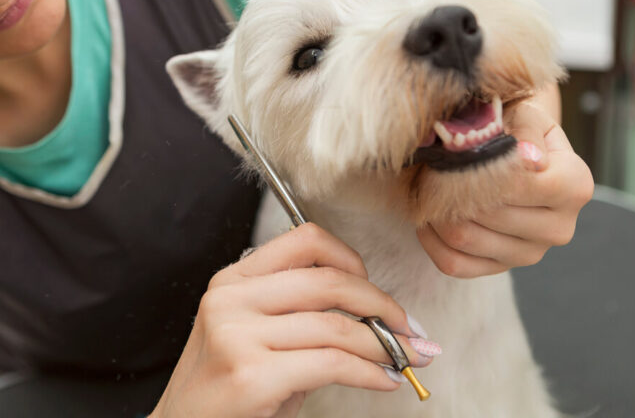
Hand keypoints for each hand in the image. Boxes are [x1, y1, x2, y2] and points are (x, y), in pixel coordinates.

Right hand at [149, 223, 434, 417]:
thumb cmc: (226, 392)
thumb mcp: (255, 338)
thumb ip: (303, 316)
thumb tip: (377, 317)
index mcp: (232, 280)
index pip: (305, 241)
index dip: (352, 260)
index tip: (377, 292)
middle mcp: (231, 299)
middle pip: (328, 281)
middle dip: (382, 305)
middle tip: (409, 329)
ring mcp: (237, 335)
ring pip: (336, 327)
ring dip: (386, 346)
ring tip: (407, 359)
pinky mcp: (251, 375)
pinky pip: (332, 365)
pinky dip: (370, 373)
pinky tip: (383, 381)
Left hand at [417, 93, 593, 277]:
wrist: (517, 157)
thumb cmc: (518, 130)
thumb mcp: (526, 116)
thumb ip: (527, 130)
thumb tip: (530, 160)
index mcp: (575, 188)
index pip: (519, 186)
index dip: (480, 170)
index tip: (457, 153)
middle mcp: (560, 228)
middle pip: (489, 214)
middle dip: (452, 190)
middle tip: (433, 169)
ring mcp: (530, 254)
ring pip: (466, 238)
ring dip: (436, 212)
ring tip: (428, 189)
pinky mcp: (500, 269)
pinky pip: (454, 264)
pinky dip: (431, 241)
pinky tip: (426, 217)